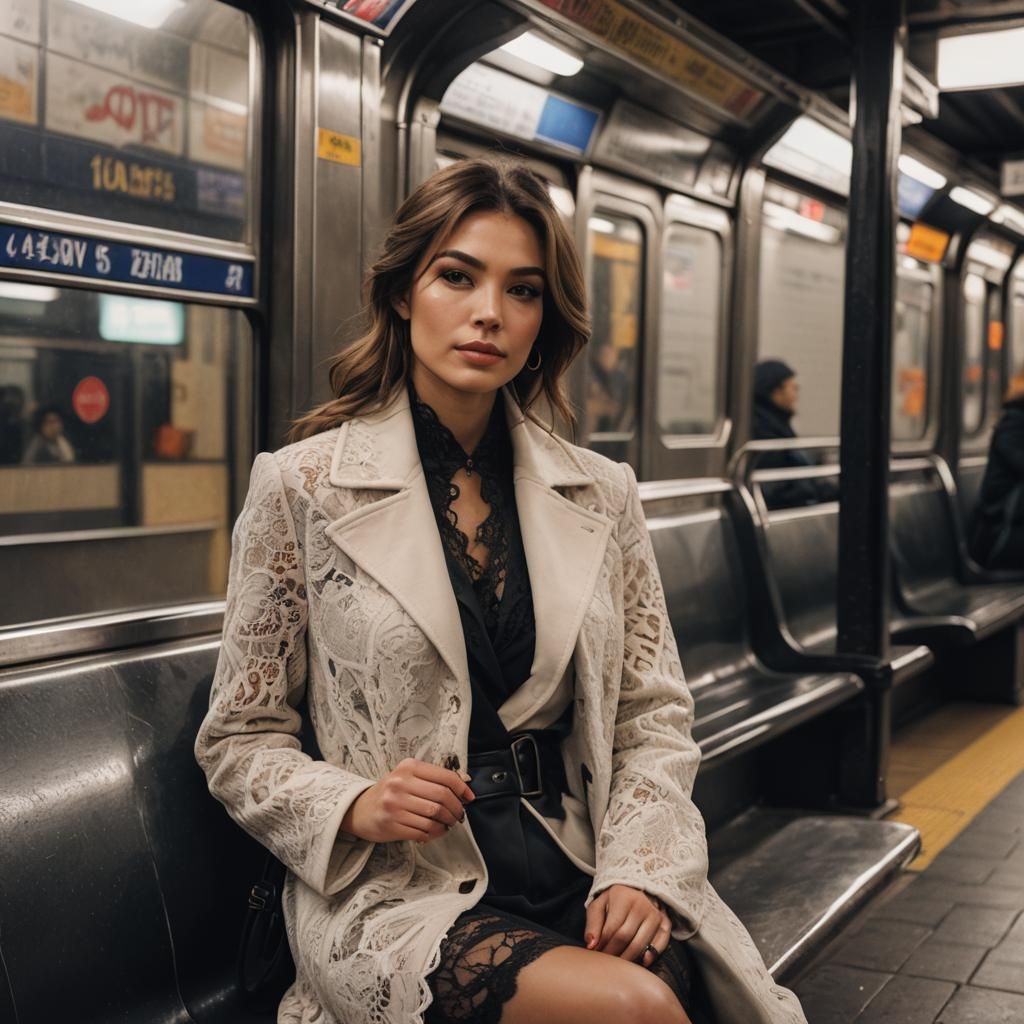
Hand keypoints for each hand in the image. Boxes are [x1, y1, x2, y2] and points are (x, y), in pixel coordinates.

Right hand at [341, 758, 474, 843]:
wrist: (360, 809)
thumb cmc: (390, 792)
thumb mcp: (408, 777)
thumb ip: (434, 778)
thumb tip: (465, 782)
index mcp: (408, 767)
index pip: (444, 776)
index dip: (462, 788)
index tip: (469, 798)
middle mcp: (400, 783)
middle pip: (442, 797)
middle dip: (456, 809)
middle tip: (459, 815)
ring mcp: (394, 804)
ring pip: (434, 815)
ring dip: (447, 822)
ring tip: (448, 824)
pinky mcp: (391, 824)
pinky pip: (423, 831)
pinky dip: (435, 833)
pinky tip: (436, 831)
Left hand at [584, 885, 671, 966]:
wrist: (639, 888)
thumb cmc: (615, 900)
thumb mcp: (600, 904)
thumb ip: (593, 923)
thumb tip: (591, 945)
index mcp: (623, 897)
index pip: (611, 930)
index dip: (602, 946)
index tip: (597, 955)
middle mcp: (642, 904)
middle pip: (625, 938)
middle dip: (613, 954)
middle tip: (606, 963)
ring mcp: (656, 914)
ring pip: (640, 945)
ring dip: (628, 959)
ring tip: (618, 965)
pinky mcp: (666, 924)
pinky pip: (659, 946)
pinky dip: (649, 957)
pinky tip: (640, 963)